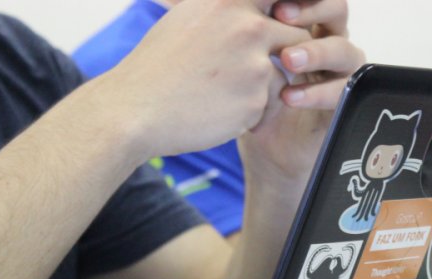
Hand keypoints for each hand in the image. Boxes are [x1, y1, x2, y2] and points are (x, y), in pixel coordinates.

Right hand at [95, 0, 310, 157]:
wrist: (135, 109)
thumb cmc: (158, 66)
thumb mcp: (190, 18)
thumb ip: (228, 11)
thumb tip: (262, 9)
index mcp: (229, 2)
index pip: (283, 2)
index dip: (288, 17)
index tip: (282, 30)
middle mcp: (248, 27)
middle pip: (297, 38)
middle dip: (286, 57)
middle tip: (258, 75)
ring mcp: (255, 65)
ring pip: (283, 78)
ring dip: (264, 90)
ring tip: (224, 97)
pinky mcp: (256, 101)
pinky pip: (270, 108)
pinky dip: (252, 115)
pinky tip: (219, 113)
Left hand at [238, 0, 365, 182]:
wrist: (263, 149)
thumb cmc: (248, 100)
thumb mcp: (237, 62)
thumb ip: (235, 33)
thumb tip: (192, 2)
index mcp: (302, 24)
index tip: (269, 3)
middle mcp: (326, 43)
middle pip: (336, 8)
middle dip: (312, 8)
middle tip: (280, 15)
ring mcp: (339, 73)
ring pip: (344, 49)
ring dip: (317, 50)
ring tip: (287, 60)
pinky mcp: (345, 103)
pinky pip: (343, 90)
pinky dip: (317, 92)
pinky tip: (290, 96)